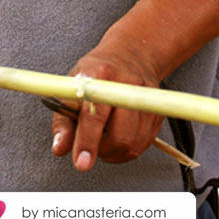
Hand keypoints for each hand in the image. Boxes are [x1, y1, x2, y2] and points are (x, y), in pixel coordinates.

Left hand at [50, 45, 164, 171]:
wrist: (131, 56)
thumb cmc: (97, 73)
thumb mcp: (72, 88)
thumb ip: (63, 120)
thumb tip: (60, 148)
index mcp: (102, 76)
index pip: (95, 114)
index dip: (87, 141)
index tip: (81, 162)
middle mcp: (128, 87)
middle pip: (119, 136)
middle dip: (101, 149)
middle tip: (89, 142)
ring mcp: (146, 101)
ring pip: (131, 146)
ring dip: (112, 151)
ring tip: (102, 136)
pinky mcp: (158, 114)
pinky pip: (141, 146)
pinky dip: (124, 149)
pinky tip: (116, 135)